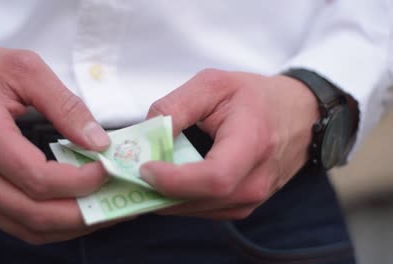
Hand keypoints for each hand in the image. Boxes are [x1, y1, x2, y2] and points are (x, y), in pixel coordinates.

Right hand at [0, 40, 112, 243]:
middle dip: (86, 213)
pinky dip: (54, 226)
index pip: (38, 179)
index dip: (81, 181)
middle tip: (120, 200)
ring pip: (30, 229)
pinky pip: (19, 226)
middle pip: (37, 214)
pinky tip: (79, 211)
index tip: (108, 167)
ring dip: (74, 226)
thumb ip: (65, 105)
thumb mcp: (24, 70)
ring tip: (107, 210)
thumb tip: (98, 141)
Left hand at [140, 69, 318, 218]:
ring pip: (197, 210)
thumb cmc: (255, 97)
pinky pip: (203, 210)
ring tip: (142, 176)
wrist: (296, 115)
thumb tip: (147, 133)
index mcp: (253, 144)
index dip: (176, 180)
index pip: (215, 178)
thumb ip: (177, 105)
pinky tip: (165, 182)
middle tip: (129, 173)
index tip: (145, 168)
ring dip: (165, 197)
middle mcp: (256, 181)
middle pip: (200, 199)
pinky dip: (179, 200)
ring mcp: (252, 199)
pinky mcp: (243, 205)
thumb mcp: (214, 84)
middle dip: (159, 190)